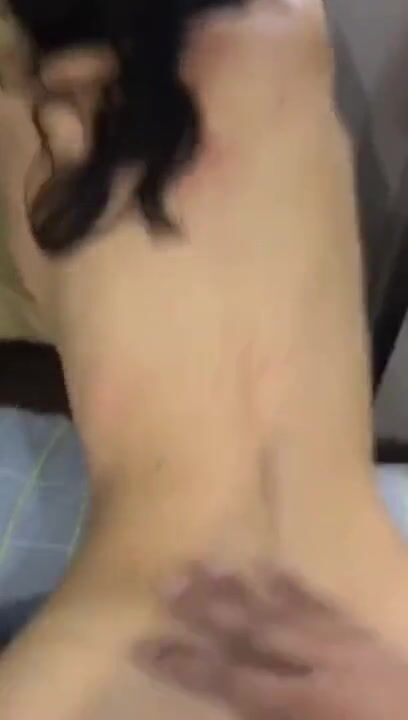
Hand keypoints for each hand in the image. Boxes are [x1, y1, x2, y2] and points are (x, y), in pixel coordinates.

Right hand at [138, 565, 407, 718]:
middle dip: (207, 607)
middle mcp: (318, 666)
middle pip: (252, 631)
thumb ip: (264, 714)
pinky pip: (323, 603)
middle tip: (168, 580)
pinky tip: (270, 564)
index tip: (144, 645)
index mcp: (302, 705)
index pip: (231, 680)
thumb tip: (227, 692)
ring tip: (205, 561)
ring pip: (281, 608)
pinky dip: (294, 585)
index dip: (184, 665)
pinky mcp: (362, 632)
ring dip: (241, 585)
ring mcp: (343, 642)